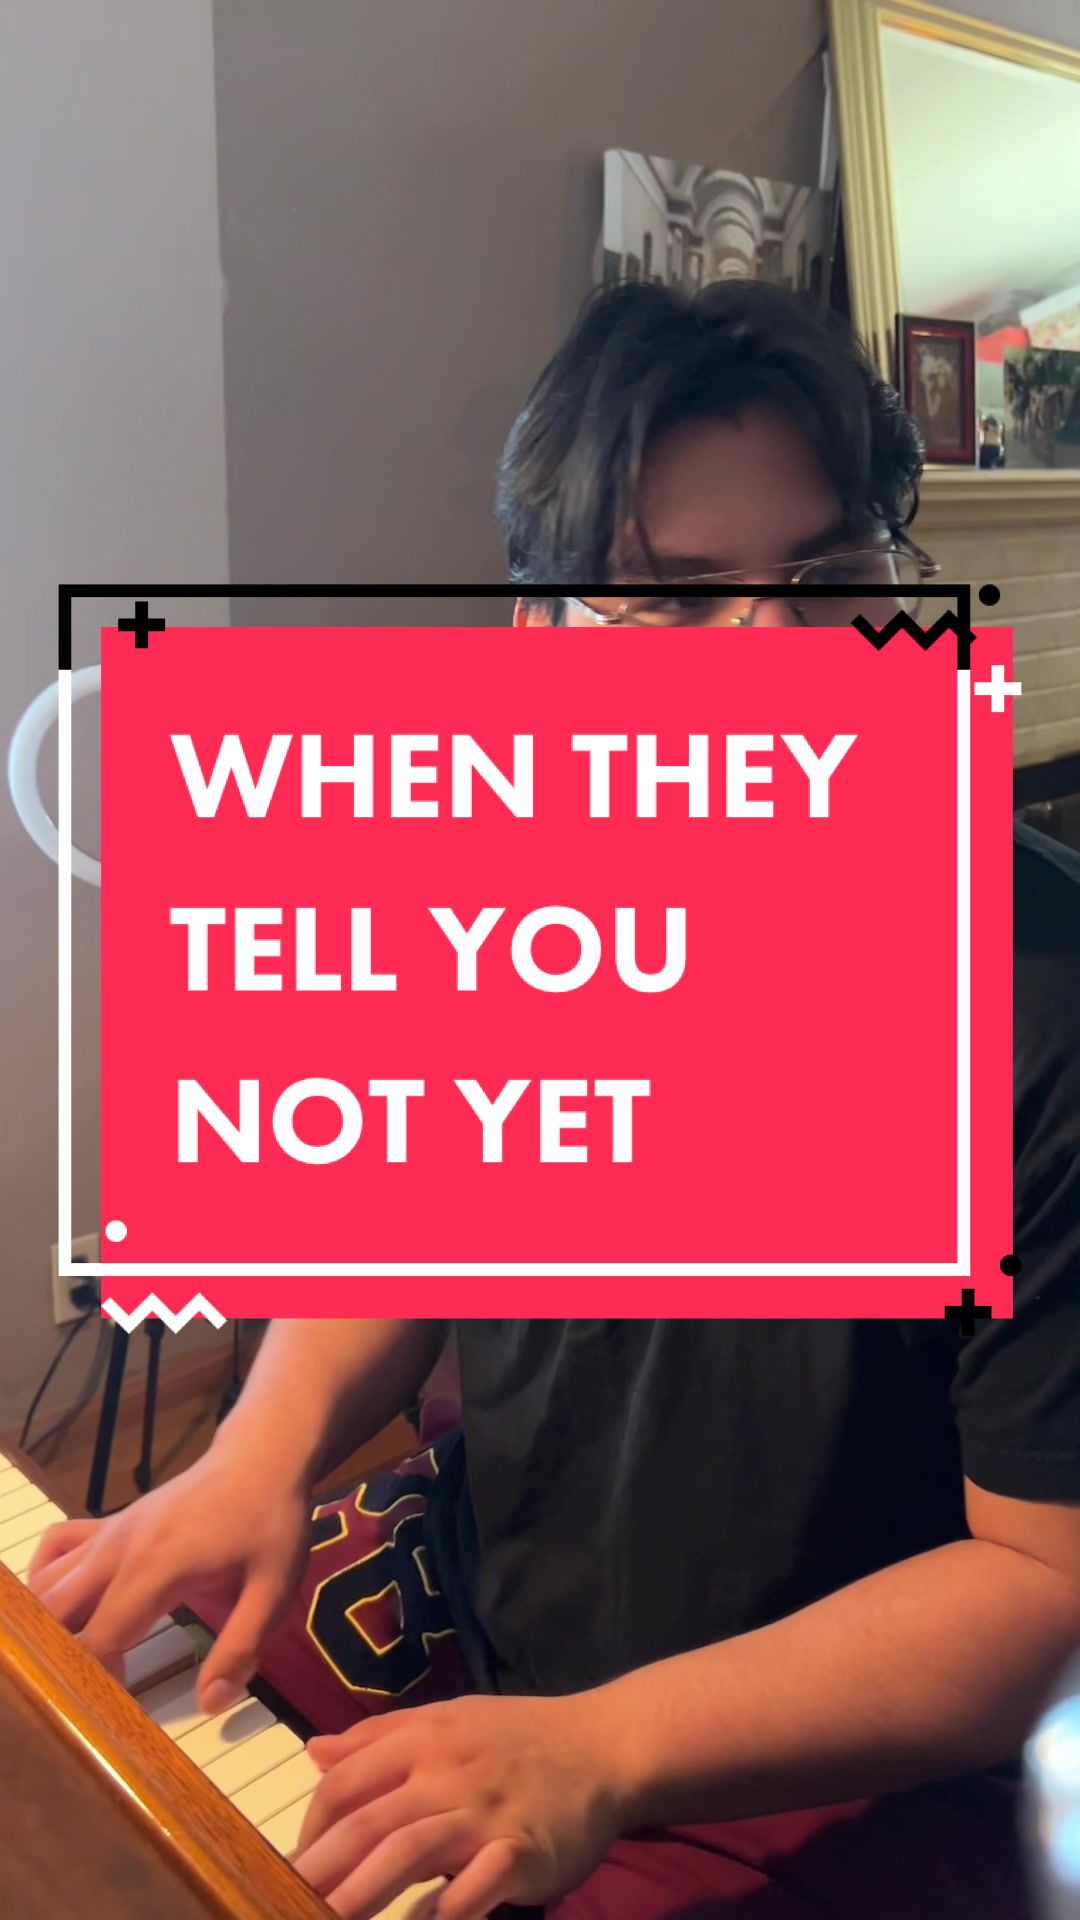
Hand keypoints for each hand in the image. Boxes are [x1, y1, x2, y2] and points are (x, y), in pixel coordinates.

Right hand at [27, 1429, 311, 1712]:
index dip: (96, 1683)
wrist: (262, 1456)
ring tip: (91, 1657)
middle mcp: (118, 1549)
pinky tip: (74, 1604)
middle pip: (55, 1613)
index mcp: (156, 1568)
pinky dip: (48, 1578)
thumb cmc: (270, 1521)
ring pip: (48, 1583)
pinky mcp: (112, 1522)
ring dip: (55, 1626)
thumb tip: (210, 1703)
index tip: (113, 1712)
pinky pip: (57, 1547)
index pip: (97, 1639)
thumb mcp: (275, 1587)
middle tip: (101, 1688)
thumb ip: (242, 1646)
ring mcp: (110, 1532)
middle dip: (66, 1659)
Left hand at [294, 1689, 628, 1918]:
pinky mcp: (521, 1849)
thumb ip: (381, 1737)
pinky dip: (446, 1906)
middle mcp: (446, 1771)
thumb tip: (316, 1752)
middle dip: (321, 1868)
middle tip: (286, 1906)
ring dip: (363, 1893)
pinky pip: (475, 1884)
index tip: (294, 1864)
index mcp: (424, 1738)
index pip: (348, 1780)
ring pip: (408, 1851)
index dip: (313, 1825)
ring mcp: (484, 1812)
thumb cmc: (519, 1737)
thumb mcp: (449, 1719)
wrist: (604, 1746)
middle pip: (368, 1822)